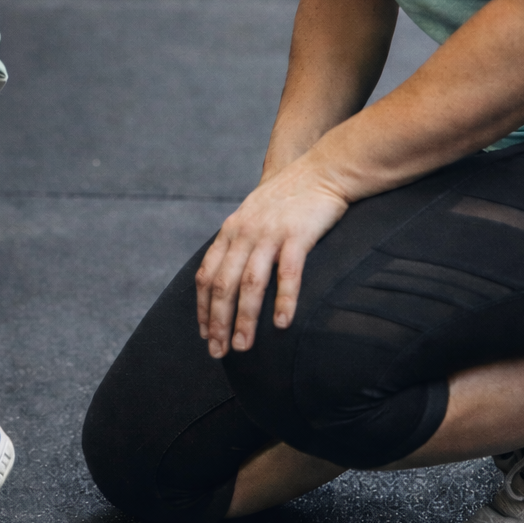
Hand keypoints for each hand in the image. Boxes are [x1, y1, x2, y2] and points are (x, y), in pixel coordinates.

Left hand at [195, 158, 350, 358]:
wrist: (321, 170)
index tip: (204, 335)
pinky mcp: (297, 235)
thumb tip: (229, 277)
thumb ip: (239, 242)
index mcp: (231, 231)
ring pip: (250, 284)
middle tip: (219, 352)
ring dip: (244, 319)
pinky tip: (282, 324)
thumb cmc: (289, 198)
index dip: (202, 308)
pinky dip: (283, 300)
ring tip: (243, 347)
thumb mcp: (253, 215)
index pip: (207, 275)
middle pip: (223, 284)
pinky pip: (287, 273)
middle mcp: (244, 233)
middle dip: (218, 322)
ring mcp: (270, 234)